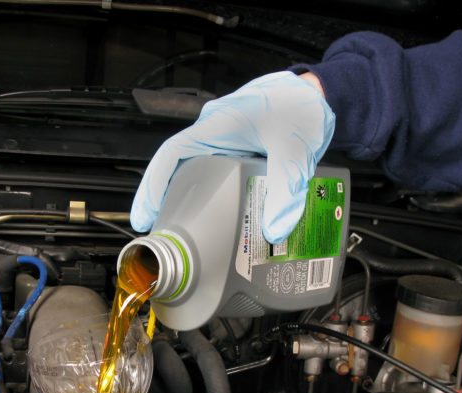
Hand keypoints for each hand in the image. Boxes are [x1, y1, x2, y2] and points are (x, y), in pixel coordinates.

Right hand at [130, 71, 334, 243]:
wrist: (318, 92)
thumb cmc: (302, 105)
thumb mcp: (296, 153)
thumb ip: (287, 193)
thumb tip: (275, 230)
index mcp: (218, 124)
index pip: (171, 154)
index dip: (152, 185)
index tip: (143, 214)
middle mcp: (214, 129)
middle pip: (176, 166)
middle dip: (163, 198)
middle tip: (159, 231)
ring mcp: (222, 137)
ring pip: (192, 169)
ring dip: (183, 196)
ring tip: (179, 228)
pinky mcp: (234, 146)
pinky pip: (210, 170)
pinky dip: (204, 191)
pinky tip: (209, 213)